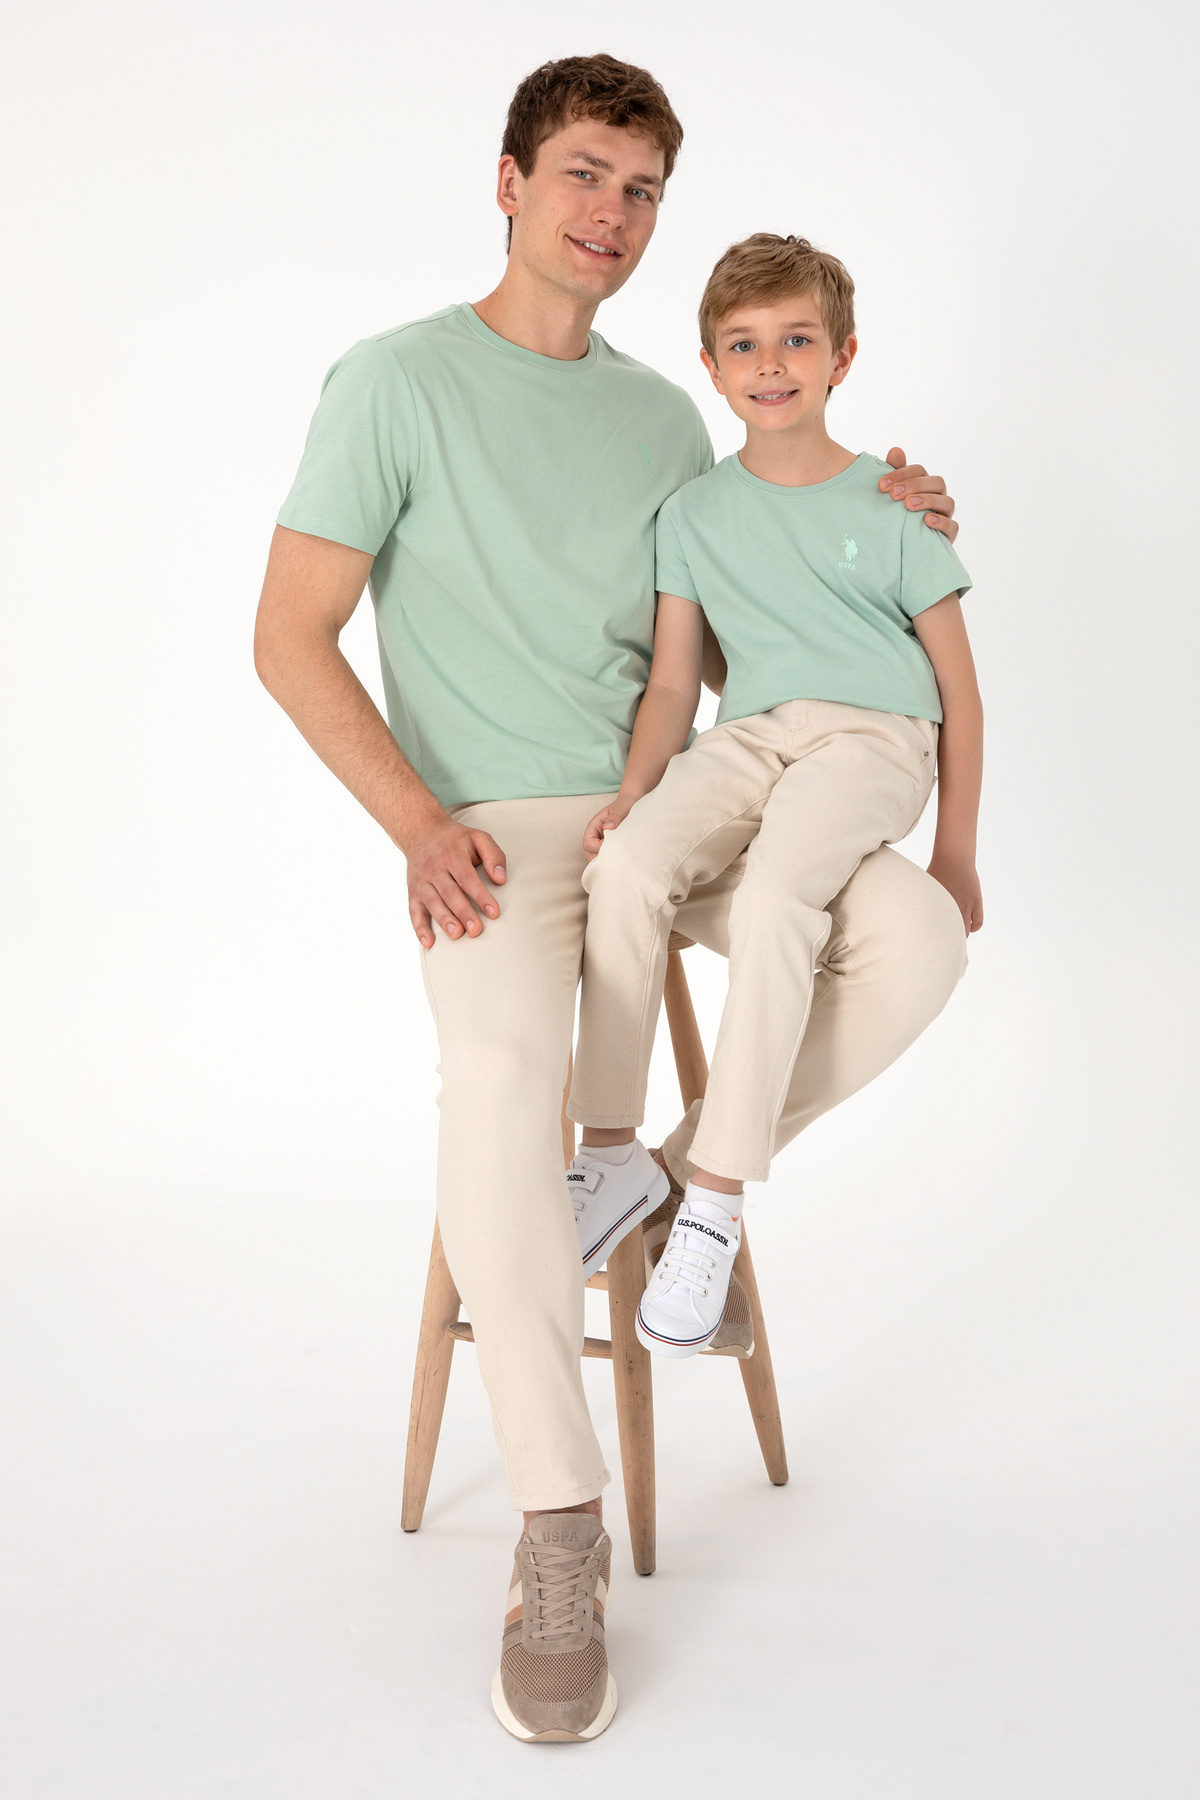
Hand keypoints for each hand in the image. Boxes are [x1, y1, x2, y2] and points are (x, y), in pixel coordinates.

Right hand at [404, 814, 506, 947]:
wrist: (421, 832)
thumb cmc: (455, 840)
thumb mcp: (478, 837)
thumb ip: (494, 855)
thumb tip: (501, 878)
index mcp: (452, 855)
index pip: (467, 878)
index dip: (481, 896)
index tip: (494, 912)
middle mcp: (435, 869)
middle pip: (450, 893)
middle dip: (463, 913)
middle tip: (476, 930)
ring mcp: (422, 882)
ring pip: (432, 903)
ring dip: (444, 920)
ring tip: (457, 935)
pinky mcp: (413, 892)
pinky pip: (414, 911)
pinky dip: (420, 928)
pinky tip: (429, 943)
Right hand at [583, 796, 633, 859]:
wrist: (633, 804)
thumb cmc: (625, 805)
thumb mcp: (621, 808)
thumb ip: (615, 816)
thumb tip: (608, 827)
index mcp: (594, 827)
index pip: (588, 843)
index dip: (598, 847)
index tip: (614, 845)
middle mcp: (595, 837)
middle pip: (590, 855)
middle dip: (603, 858)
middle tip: (619, 856)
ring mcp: (602, 845)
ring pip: (598, 860)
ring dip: (609, 861)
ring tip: (622, 858)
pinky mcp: (611, 849)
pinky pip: (608, 860)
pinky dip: (614, 862)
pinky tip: (624, 860)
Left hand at [878, 447, 957, 542]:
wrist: (899, 550)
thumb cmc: (896, 518)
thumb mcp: (893, 496)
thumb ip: (895, 474)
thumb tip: (895, 449)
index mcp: (925, 485)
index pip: (919, 471)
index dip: (901, 473)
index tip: (881, 485)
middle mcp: (938, 498)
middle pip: (937, 482)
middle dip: (914, 485)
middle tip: (893, 494)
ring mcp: (945, 516)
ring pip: (947, 502)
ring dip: (928, 501)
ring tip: (908, 505)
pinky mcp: (948, 536)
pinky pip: (952, 526)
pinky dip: (941, 522)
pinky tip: (926, 520)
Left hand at [928, 852, 982, 933]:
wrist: (954, 858)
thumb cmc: (936, 870)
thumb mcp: (925, 887)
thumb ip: (922, 900)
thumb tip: (911, 910)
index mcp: (937, 907)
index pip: (935, 931)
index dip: (934, 939)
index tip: (932, 941)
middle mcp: (952, 909)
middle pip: (951, 935)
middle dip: (948, 939)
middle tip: (945, 939)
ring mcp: (965, 906)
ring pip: (965, 932)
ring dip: (961, 934)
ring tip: (957, 934)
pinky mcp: (976, 903)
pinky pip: (978, 923)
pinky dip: (973, 928)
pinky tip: (969, 927)